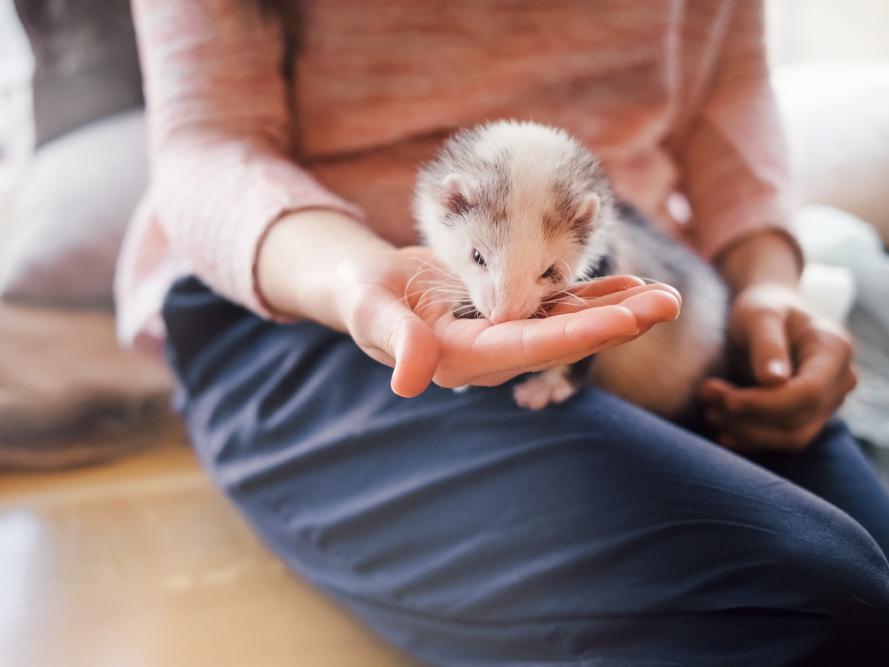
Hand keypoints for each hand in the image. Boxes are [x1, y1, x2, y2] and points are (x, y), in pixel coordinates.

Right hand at [333, 246, 681, 396]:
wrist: (367, 286)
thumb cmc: (362, 295)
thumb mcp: (370, 311)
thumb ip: (395, 340)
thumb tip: (411, 382)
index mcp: (463, 357)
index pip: (529, 347)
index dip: (578, 333)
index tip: (626, 320)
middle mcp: (493, 353)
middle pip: (564, 339)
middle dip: (617, 323)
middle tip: (669, 304)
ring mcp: (505, 335)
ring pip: (570, 324)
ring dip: (619, 311)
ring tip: (667, 296)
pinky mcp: (511, 314)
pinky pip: (560, 307)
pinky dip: (595, 295)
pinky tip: (632, 285)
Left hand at [700, 283, 856, 451]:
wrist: (768, 313)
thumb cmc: (763, 306)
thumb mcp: (759, 315)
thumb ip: (766, 344)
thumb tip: (774, 380)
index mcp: (834, 350)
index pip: (809, 393)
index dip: (767, 404)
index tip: (728, 400)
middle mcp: (839, 381)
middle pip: (798, 419)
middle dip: (748, 416)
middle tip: (706, 395)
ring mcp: (827, 402)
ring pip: (791, 437)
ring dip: (746, 431)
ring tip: (709, 411)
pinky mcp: (807, 417)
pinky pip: (782, 440)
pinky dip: (750, 439)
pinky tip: (722, 429)